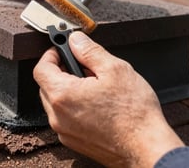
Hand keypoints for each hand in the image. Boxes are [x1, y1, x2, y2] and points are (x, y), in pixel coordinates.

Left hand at [34, 31, 183, 167]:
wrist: (147, 147)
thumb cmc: (133, 112)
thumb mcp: (114, 69)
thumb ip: (90, 51)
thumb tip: (76, 40)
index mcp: (63, 95)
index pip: (41, 68)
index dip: (51, 54)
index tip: (62, 50)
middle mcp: (58, 116)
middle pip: (46, 85)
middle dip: (61, 71)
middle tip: (84, 65)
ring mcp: (65, 131)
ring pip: (55, 101)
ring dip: (68, 88)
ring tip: (94, 85)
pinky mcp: (74, 141)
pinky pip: (64, 116)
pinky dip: (73, 105)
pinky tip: (96, 102)